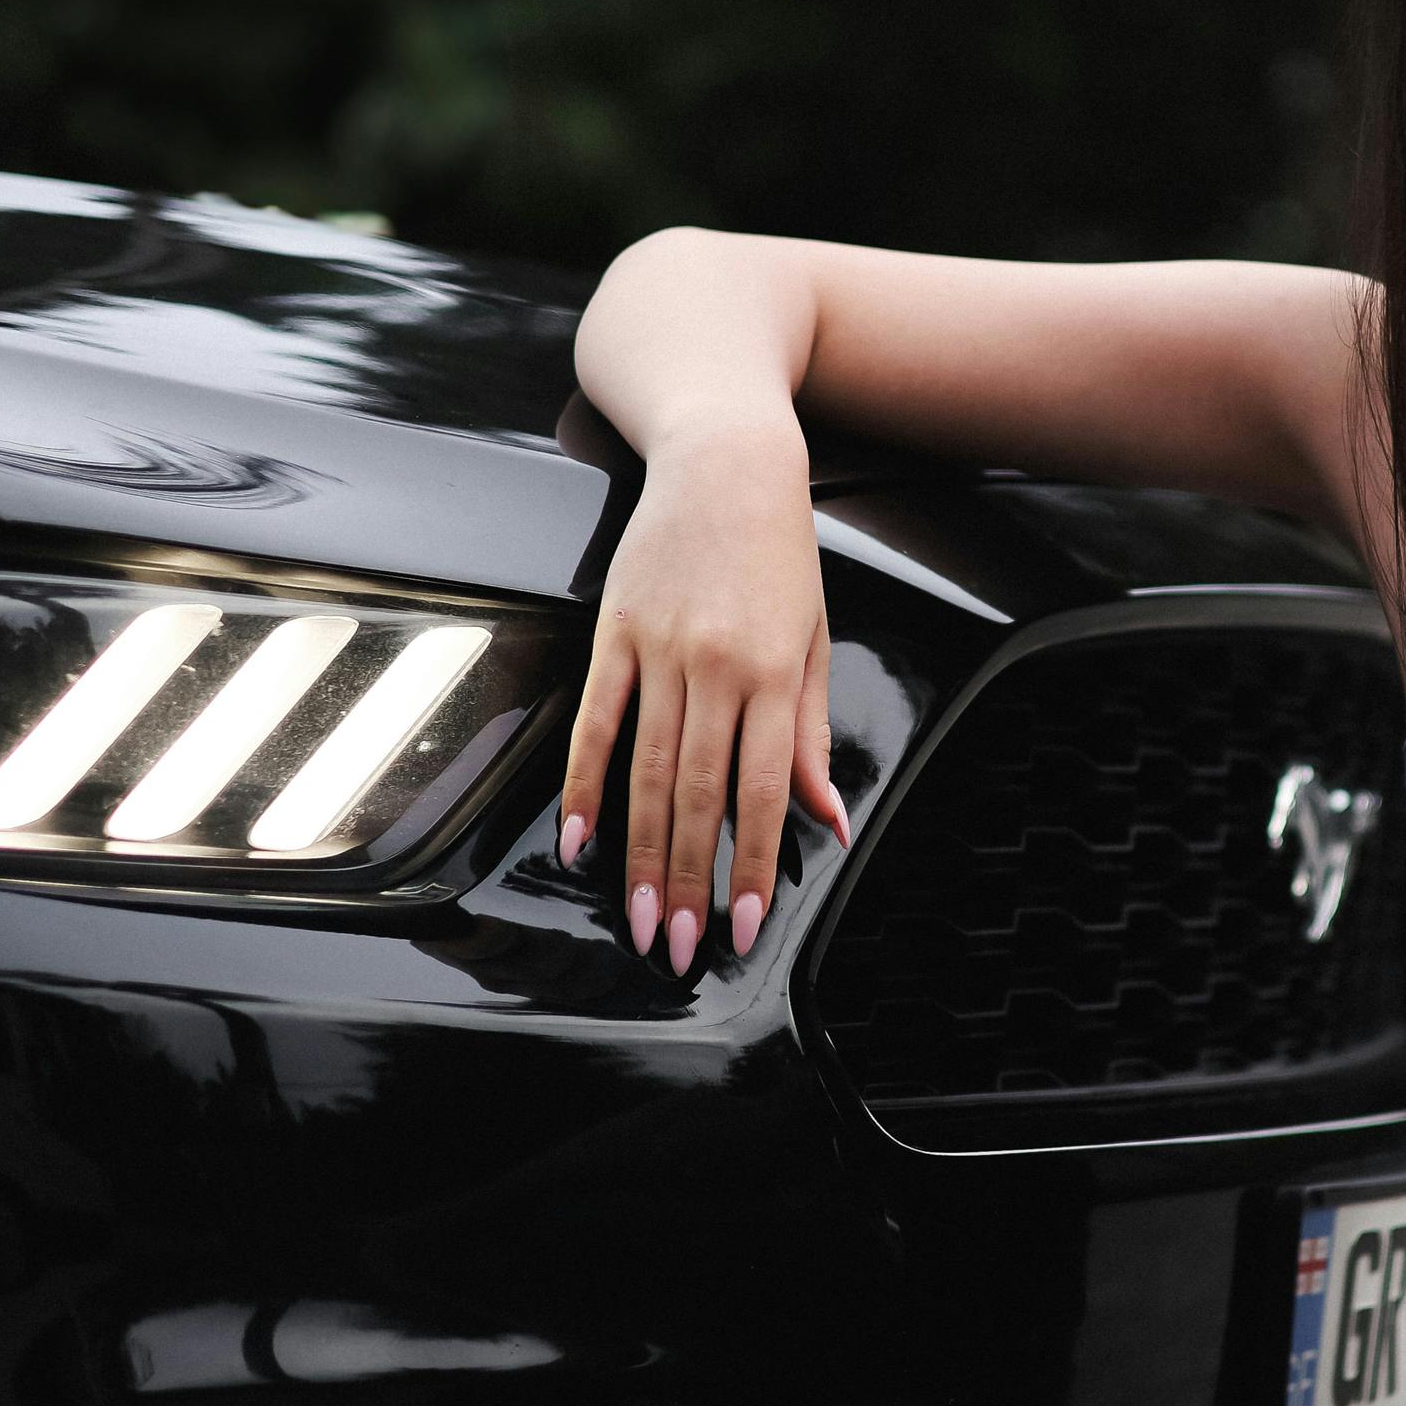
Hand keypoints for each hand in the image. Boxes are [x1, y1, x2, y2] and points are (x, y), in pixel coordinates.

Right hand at [555, 412, 849, 972]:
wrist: (726, 457)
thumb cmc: (780, 552)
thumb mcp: (816, 639)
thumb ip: (812, 735)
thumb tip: (827, 822)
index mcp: (777, 673)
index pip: (763, 792)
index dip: (750, 866)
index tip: (738, 926)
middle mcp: (717, 667)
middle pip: (696, 795)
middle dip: (686, 880)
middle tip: (673, 948)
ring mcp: (660, 650)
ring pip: (645, 772)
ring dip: (639, 855)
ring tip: (635, 918)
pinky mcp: (614, 632)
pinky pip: (595, 722)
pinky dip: (585, 786)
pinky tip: (578, 841)